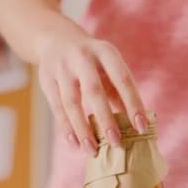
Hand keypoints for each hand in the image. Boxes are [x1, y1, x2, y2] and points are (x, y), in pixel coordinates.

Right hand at [35, 24, 146, 155]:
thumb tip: (136, 122)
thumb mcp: (108, 66)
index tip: (141, 127)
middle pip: (94, 92)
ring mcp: (62, 68)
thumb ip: (119, 91)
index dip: (133, 104)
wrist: (54, 37)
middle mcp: (82, 58)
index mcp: (105, 52)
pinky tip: (75, 144)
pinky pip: (57, 108)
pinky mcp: (47, 80)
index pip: (122, 80)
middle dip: (106, 119)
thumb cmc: (91, 59)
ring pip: (72, 103)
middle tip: (116, 143)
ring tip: (92, 150)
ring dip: (83, 129)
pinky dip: (67, 128)